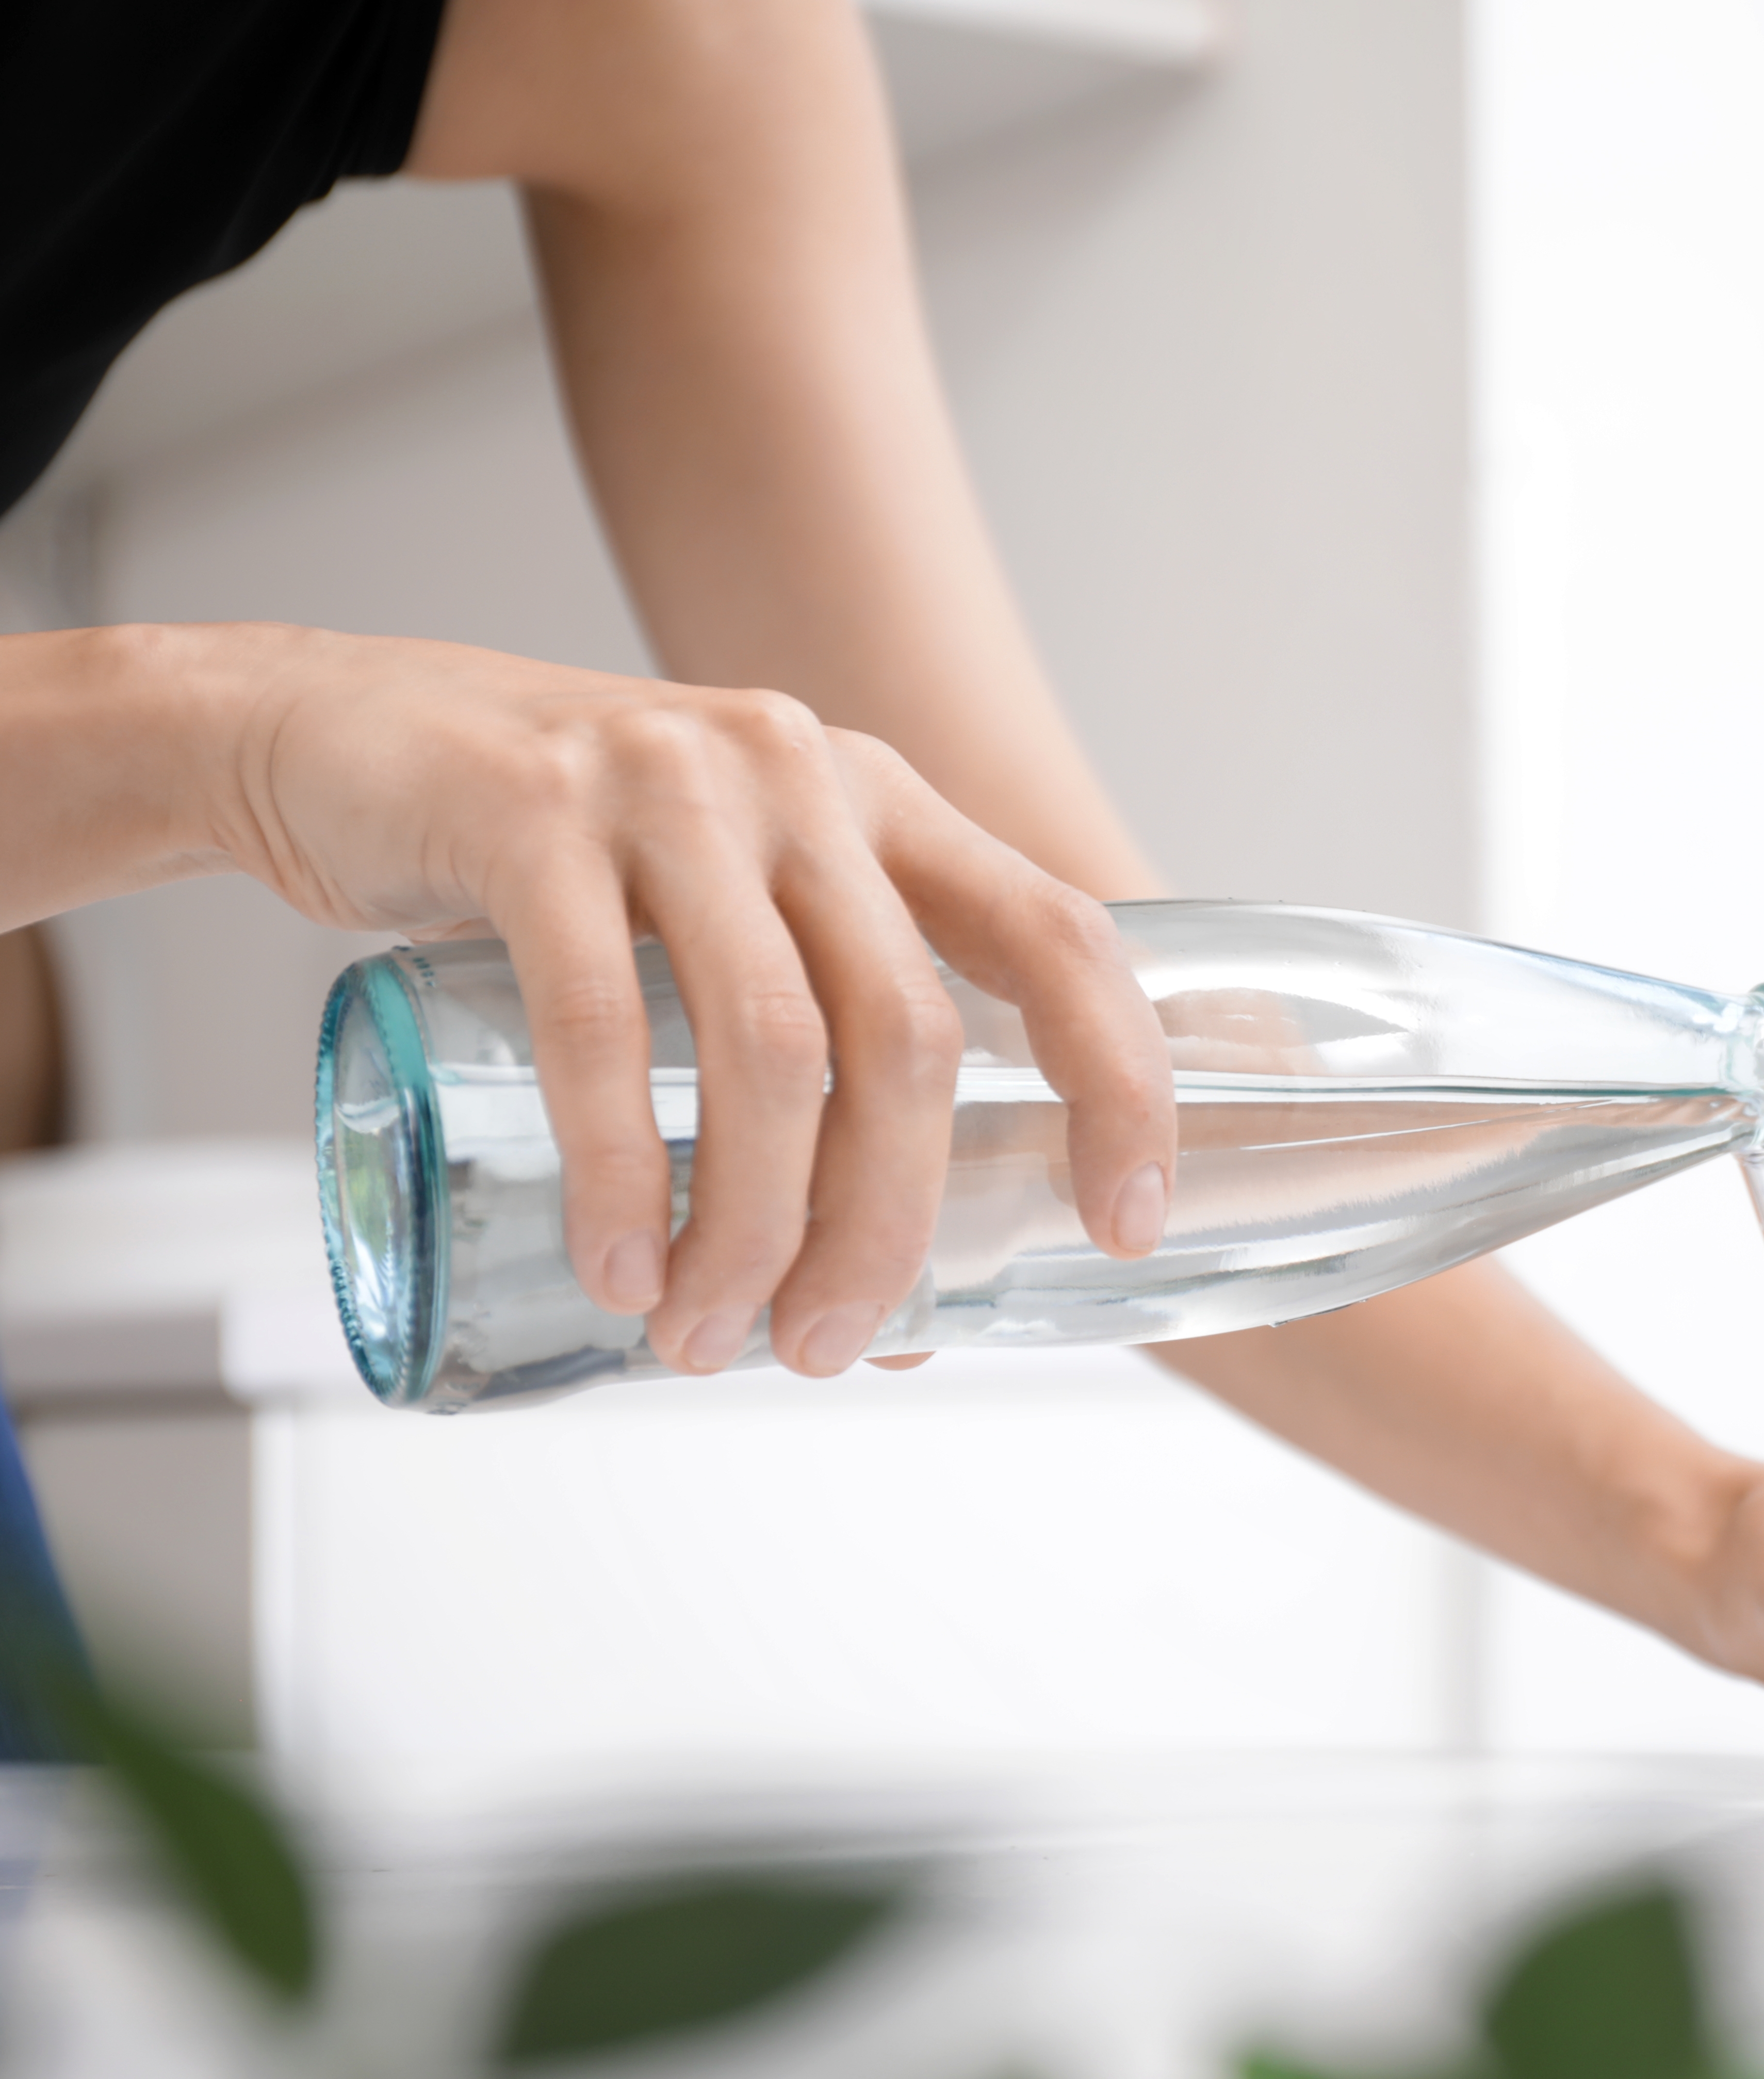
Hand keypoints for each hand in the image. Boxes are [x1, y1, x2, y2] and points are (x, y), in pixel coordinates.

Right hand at [211, 624, 1173, 1377]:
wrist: (324, 733)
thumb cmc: (546, 858)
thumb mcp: (725, 910)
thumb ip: (816, 1049)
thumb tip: (901, 1295)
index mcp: (881, 802)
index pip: (1061, 937)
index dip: (1119, 1085)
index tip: (1124, 1226)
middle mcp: (802, 777)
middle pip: (910, 1036)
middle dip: (883, 1224)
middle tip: (826, 1345)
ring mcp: (671, 784)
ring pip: (774, 1049)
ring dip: (753, 1225)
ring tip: (709, 1336)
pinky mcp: (531, 813)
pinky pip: (603, 1028)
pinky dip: (620, 1174)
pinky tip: (623, 1269)